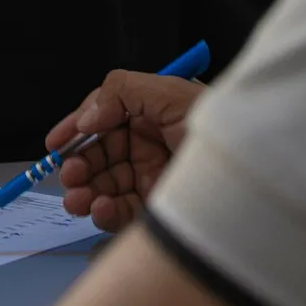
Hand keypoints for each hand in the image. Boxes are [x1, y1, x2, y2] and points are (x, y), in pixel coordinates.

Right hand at [48, 71, 202, 232]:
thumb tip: (85, 119)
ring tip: (76, 198)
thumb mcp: (171, 93)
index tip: (53, 143)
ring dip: (84, 192)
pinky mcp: (157, 208)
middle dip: (78, 164)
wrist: (252, 171)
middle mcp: (150, 144)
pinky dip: (105, 213)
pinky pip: (121, 212)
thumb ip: (121, 92)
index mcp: (151, 113)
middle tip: (66, 174)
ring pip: (105, 186)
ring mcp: (152, 177)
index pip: (104, 117)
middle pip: (100, 155)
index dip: (76, 128)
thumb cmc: (217, 125)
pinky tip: (100, 208)